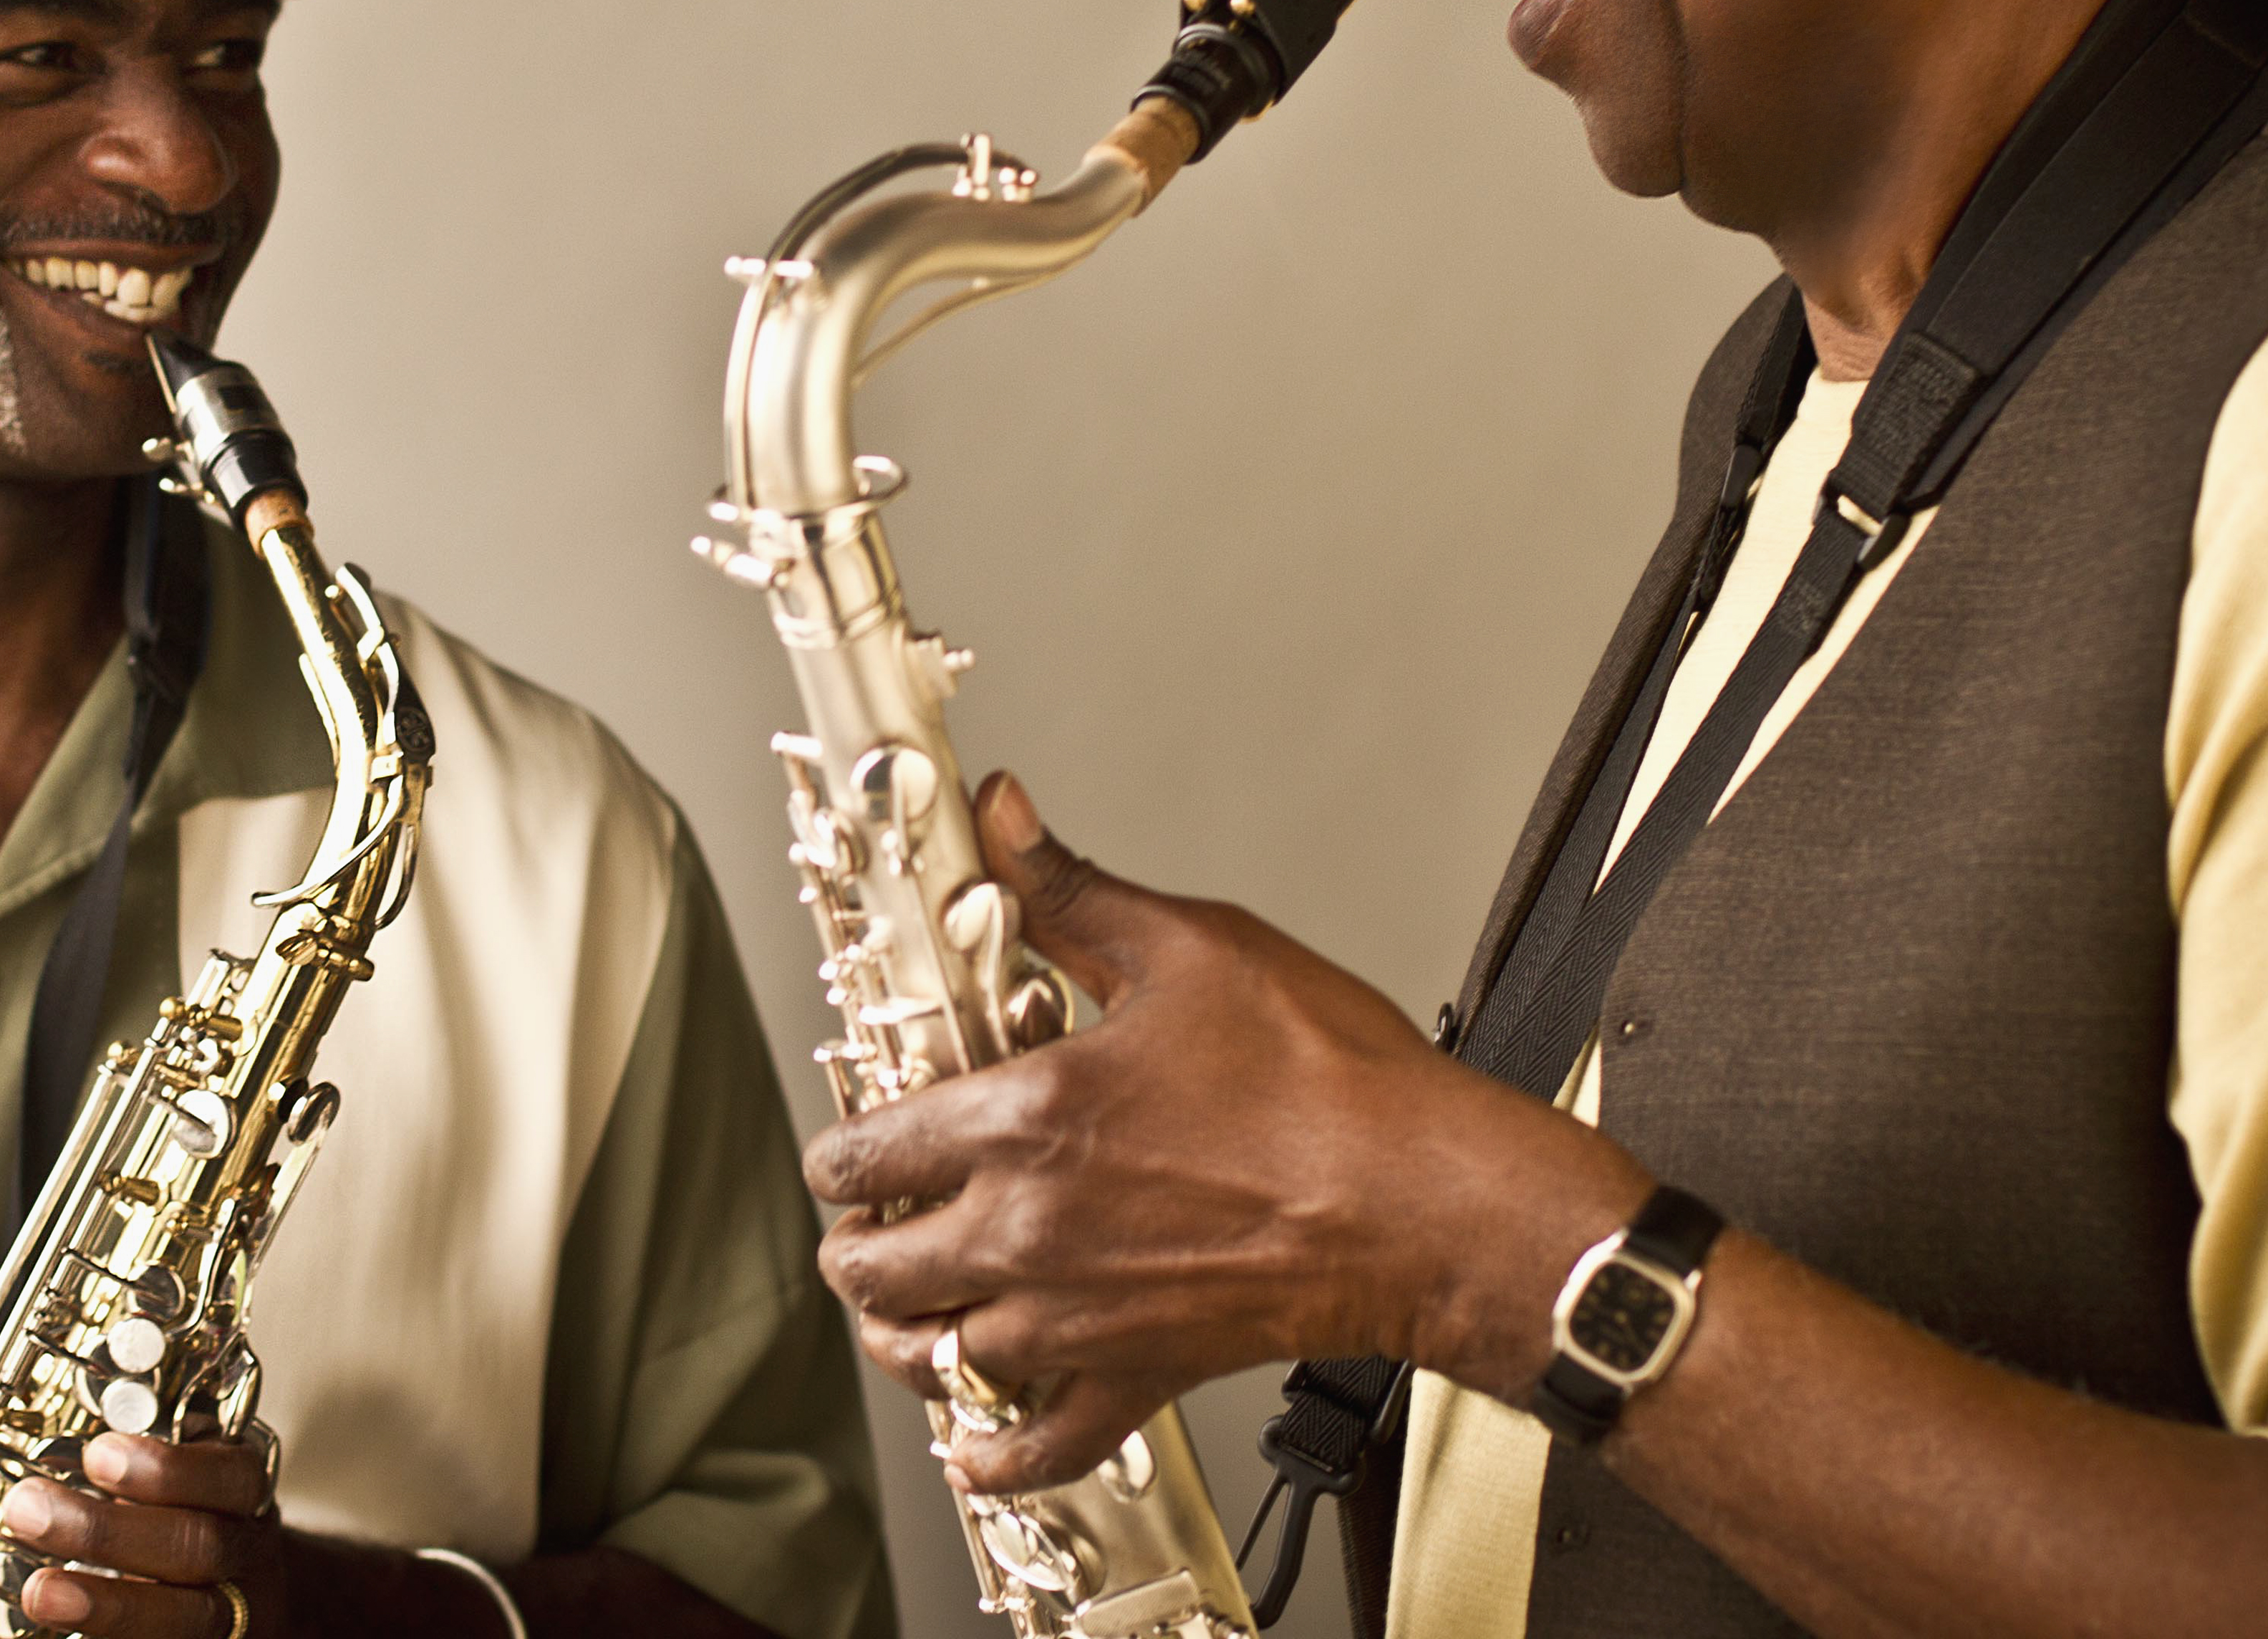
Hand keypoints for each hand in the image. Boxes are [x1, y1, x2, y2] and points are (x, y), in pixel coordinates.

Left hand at [0, 1431, 280, 1634]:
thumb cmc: (187, 1516)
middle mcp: (243, 1554)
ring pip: (186, 1616)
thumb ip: (134, 1464)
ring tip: (39, 1589)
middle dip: (108, 1531)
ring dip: (102, 1602)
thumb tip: (51, 1450)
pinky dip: (107, 1637)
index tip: (97, 1454)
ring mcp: (229, 1613)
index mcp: (241, 1493)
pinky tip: (61, 1623)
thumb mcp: (178, 1475)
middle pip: (201, 1547)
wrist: (241, 1592)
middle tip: (28, 1508)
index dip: (169, 1469)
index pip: (231, 1478)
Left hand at [804, 773, 1646, 1493]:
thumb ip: (1069, 888)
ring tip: (904, 1306)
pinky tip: (975, 1434)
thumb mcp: (1189, 946)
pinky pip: (1034, 1450)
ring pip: (929, 1357)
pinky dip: (991, 1452)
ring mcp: (1076, 1322)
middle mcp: (1029, 1232)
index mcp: (1025, 1121)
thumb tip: (1001, 815)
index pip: (866, 1148)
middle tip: (867, 1219)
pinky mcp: (1137, 1382)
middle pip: (872, 1266)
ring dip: (900, 1333)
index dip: (842, 1146)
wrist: (1425, 1201)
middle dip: (854, 1241)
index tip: (852, 1140)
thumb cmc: (1329, 1082)